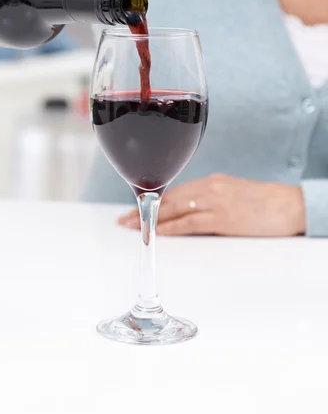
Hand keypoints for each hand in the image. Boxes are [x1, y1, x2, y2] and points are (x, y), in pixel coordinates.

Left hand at [118, 174, 305, 236]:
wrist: (288, 205)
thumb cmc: (262, 201)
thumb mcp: (231, 192)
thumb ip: (208, 197)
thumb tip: (187, 208)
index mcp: (210, 181)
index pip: (174, 190)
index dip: (151, 198)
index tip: (135, 205)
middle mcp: (209, 188)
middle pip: (169, 198)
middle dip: (143, 209)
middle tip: (124, 220)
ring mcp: (215, 203)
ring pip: (175, 209)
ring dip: (151, 219)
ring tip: (133, 228)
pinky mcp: (223, 219)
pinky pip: (191, 222)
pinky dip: (172, 227)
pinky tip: (158, 232)